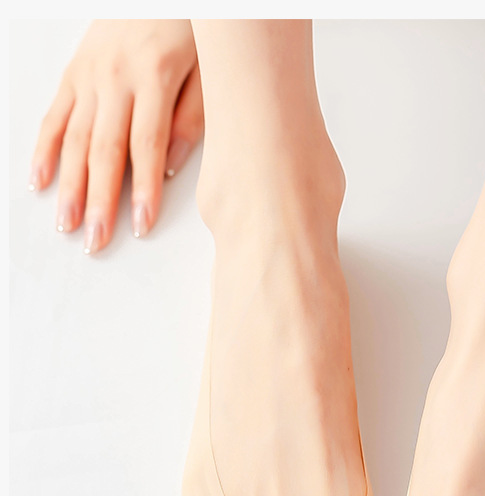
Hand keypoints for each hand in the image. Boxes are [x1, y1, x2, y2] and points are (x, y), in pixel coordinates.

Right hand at [29, 20, 202, 253]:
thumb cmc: (190, 28)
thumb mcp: (208, 68)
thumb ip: (192, 115)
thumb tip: (170, 165)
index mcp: (154, 77)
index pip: (146, 145)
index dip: (143, 189)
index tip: (141, 225)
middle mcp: (115, 77)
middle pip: (105, 149)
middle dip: (100, 200)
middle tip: (97, 239)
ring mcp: (89, 75)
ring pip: (75, 138)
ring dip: (69, 185)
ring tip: (67, 224)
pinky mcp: (73, 71)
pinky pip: (54, 115)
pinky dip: (44, 150)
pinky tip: (38, 181)